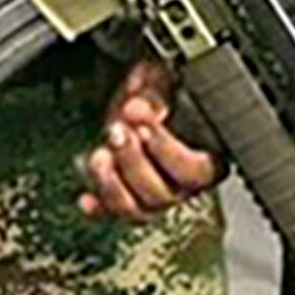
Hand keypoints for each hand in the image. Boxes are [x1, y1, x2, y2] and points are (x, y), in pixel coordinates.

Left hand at [80, 57, 225, 221]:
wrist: (134, 101)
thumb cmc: (158, 90)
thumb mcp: (163, 81)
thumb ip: (156, 94)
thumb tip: (140, 108)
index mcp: (207, 158)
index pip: (196, 170)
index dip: (167, 151)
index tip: (143, 126)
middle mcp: (183, 185)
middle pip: (163, 195)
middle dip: (134, 162)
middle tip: (117, 132)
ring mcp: (154, 197)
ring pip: (137, 210)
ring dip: (113, 186)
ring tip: (99, 157)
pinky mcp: (125, 201)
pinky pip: (112, 214)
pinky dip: (98, 207)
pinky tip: (86, 198)